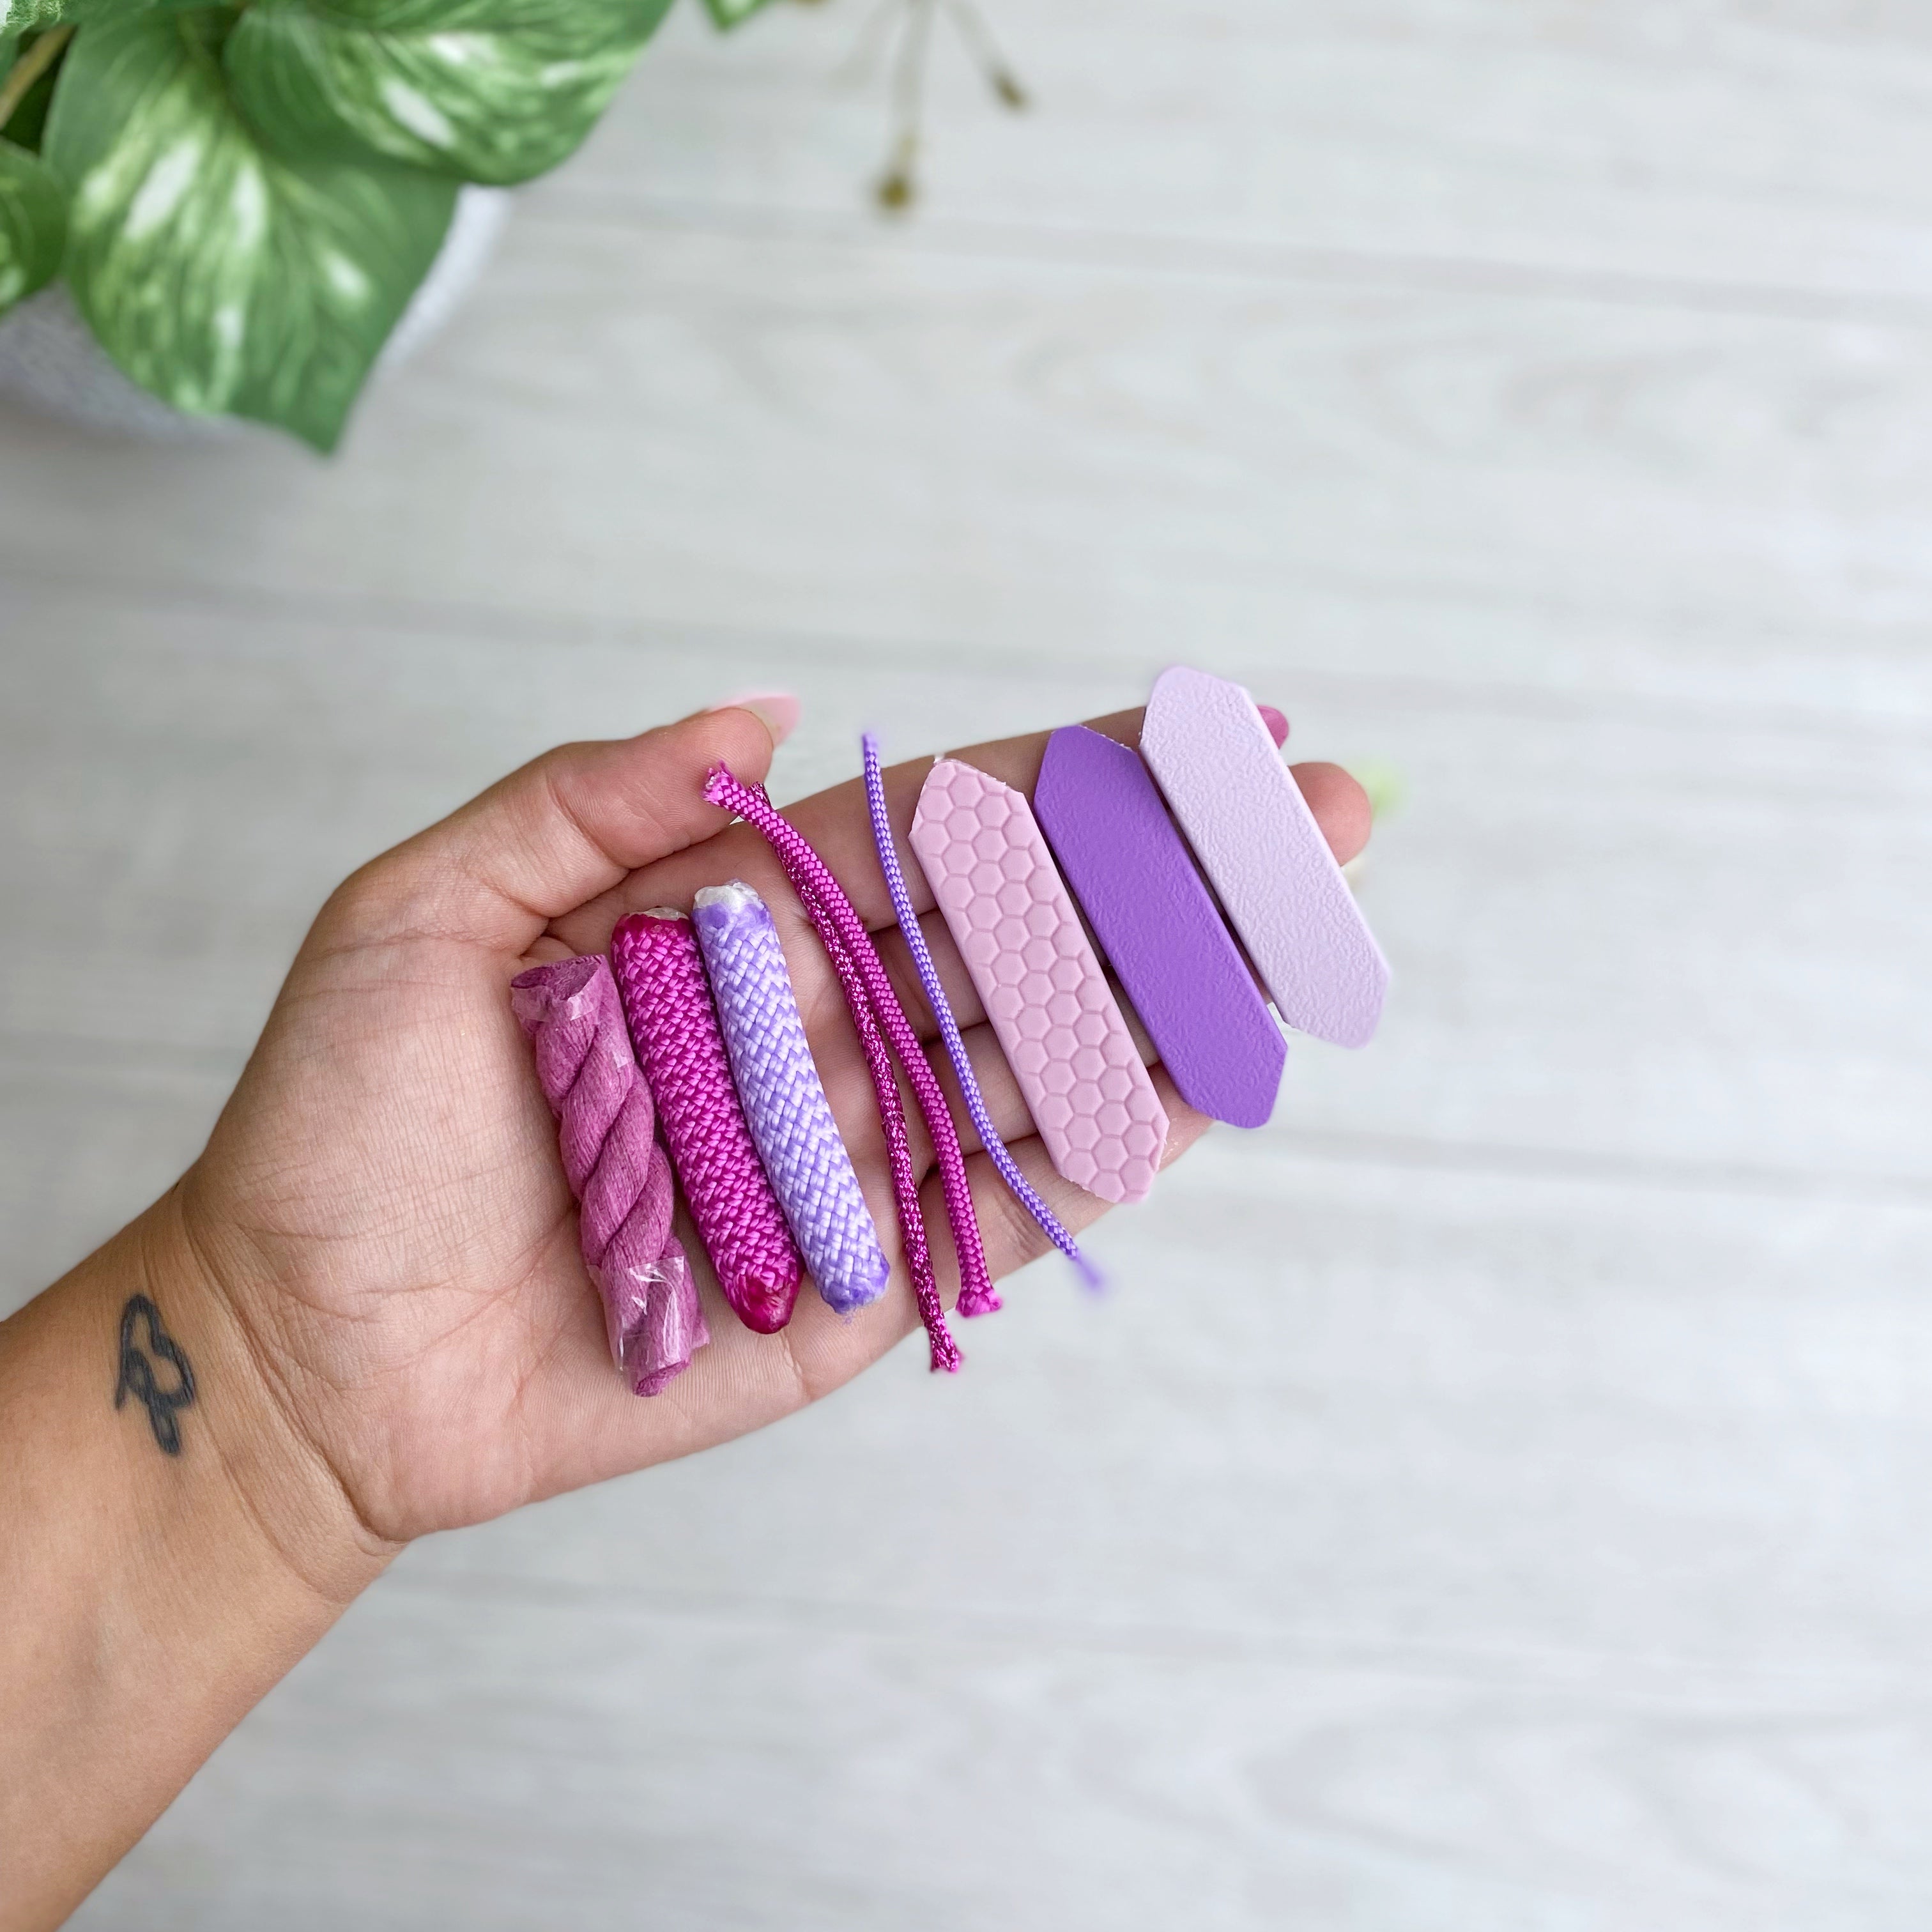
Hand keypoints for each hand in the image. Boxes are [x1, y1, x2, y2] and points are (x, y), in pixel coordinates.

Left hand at [175, 702, 1372, 1563]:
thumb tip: (763, 713)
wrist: (309, 1353)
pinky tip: (1204, 1087)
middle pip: (1027, 937)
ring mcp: (850, 1155)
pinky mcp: (858, 1283)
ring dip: (1177, 1001)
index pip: (936, 833)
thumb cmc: (339, 1129)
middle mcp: (816, 1028)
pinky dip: (1101, 1154)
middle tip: (1328, 815)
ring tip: (1308, 936)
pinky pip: (998, 1209)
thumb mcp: (419, 918)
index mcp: (731, 924)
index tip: (1205, 730)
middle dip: (1177, 875)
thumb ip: (583, 804)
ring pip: (1042, 1063)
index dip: (1072, 780)